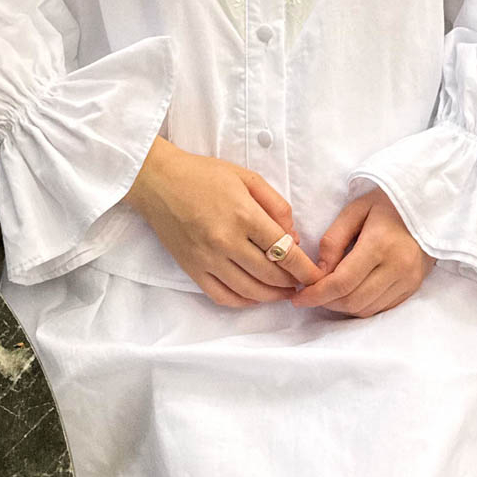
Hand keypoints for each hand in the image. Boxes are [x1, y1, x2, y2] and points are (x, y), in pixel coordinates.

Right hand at [122, 137, 324, 306]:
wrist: (158, 182)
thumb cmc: (204, 175)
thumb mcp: (247, 178)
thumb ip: (276, 205)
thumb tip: (292, 236)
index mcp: (244, 215)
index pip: (284, 252)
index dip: (306, 269)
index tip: (318, 276)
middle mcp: (227, 241)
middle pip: (270, 275)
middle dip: (293, 283)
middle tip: (303, 282)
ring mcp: (208, 259)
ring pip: (249, 291)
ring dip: (272, 296)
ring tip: (284, 292)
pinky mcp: (192, 269)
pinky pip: (222, 296)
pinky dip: (243, 302)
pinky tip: (255, 297)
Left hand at [290, 187, 435, 316]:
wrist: (430, 203)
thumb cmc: (388, 202)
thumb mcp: (355, 210)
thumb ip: (333, 240)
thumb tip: (319, 272)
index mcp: (379, 245)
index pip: (342, 282)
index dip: (316, 295)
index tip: (298, 298)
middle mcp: (397, 267)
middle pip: (352, 301)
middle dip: (326, 302)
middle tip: (311, 293)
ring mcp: (408, 280)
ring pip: (366, 309)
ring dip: (342, 306)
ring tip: (329, 292)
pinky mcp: (414, 287)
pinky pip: (381, 308)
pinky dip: (361, 306)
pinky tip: (350, 293)